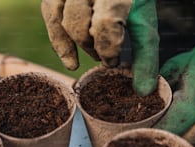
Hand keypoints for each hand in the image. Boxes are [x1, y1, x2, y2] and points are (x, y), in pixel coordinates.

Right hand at [41, 0, 158, 95]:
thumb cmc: (135, 1)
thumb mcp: (145, 23)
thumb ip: (145, 54)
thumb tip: (144, 90)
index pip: (105, 24)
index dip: (107, 50)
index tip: (112, 62)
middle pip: (78, 25)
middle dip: (89, 47)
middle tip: (102, 58)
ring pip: (59, 19)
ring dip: (70, 44)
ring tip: (82, 60)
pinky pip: (49, 12)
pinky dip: (56, 37)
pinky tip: (67, 56)